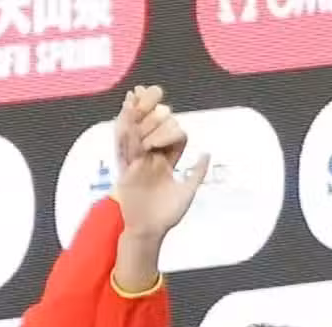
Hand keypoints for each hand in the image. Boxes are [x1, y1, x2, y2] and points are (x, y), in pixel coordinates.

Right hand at [114, 86, 209, 240]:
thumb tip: (207, 152)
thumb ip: (196, 172)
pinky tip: (125, 113)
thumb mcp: (187, 192)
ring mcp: (137, 163)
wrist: (148, 231)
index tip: (172, 116)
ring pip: (137, 133)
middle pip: (150, 130)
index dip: (172, 126)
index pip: (170, 137)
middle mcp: (150, 160)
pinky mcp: (126, 169)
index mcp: (165, 163)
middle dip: (150, 110)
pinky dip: (124, 129)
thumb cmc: (167, 216)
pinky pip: (124, 147)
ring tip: (135, 93)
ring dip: (135, 113)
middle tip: (149, 89)